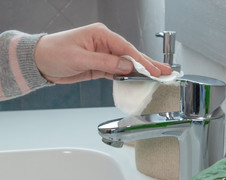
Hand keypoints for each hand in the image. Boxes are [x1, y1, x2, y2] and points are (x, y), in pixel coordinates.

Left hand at [34, 23, 171, 83]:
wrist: (40, 62)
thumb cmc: (54, 53)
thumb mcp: (80, 58)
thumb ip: (105, 62)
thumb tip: (127, 66)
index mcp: (101, 35)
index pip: (126, 48)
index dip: (141, 61)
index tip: (153, 70)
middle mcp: (105, 43)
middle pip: (131, 54)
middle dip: (149, 64)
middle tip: (165, 71)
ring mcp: (104, 55)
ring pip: (127, 64)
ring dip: (142, 71)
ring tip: (158, 76)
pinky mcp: (101, 66)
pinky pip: (118, 71)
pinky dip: (129, 76)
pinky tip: (140, 79)